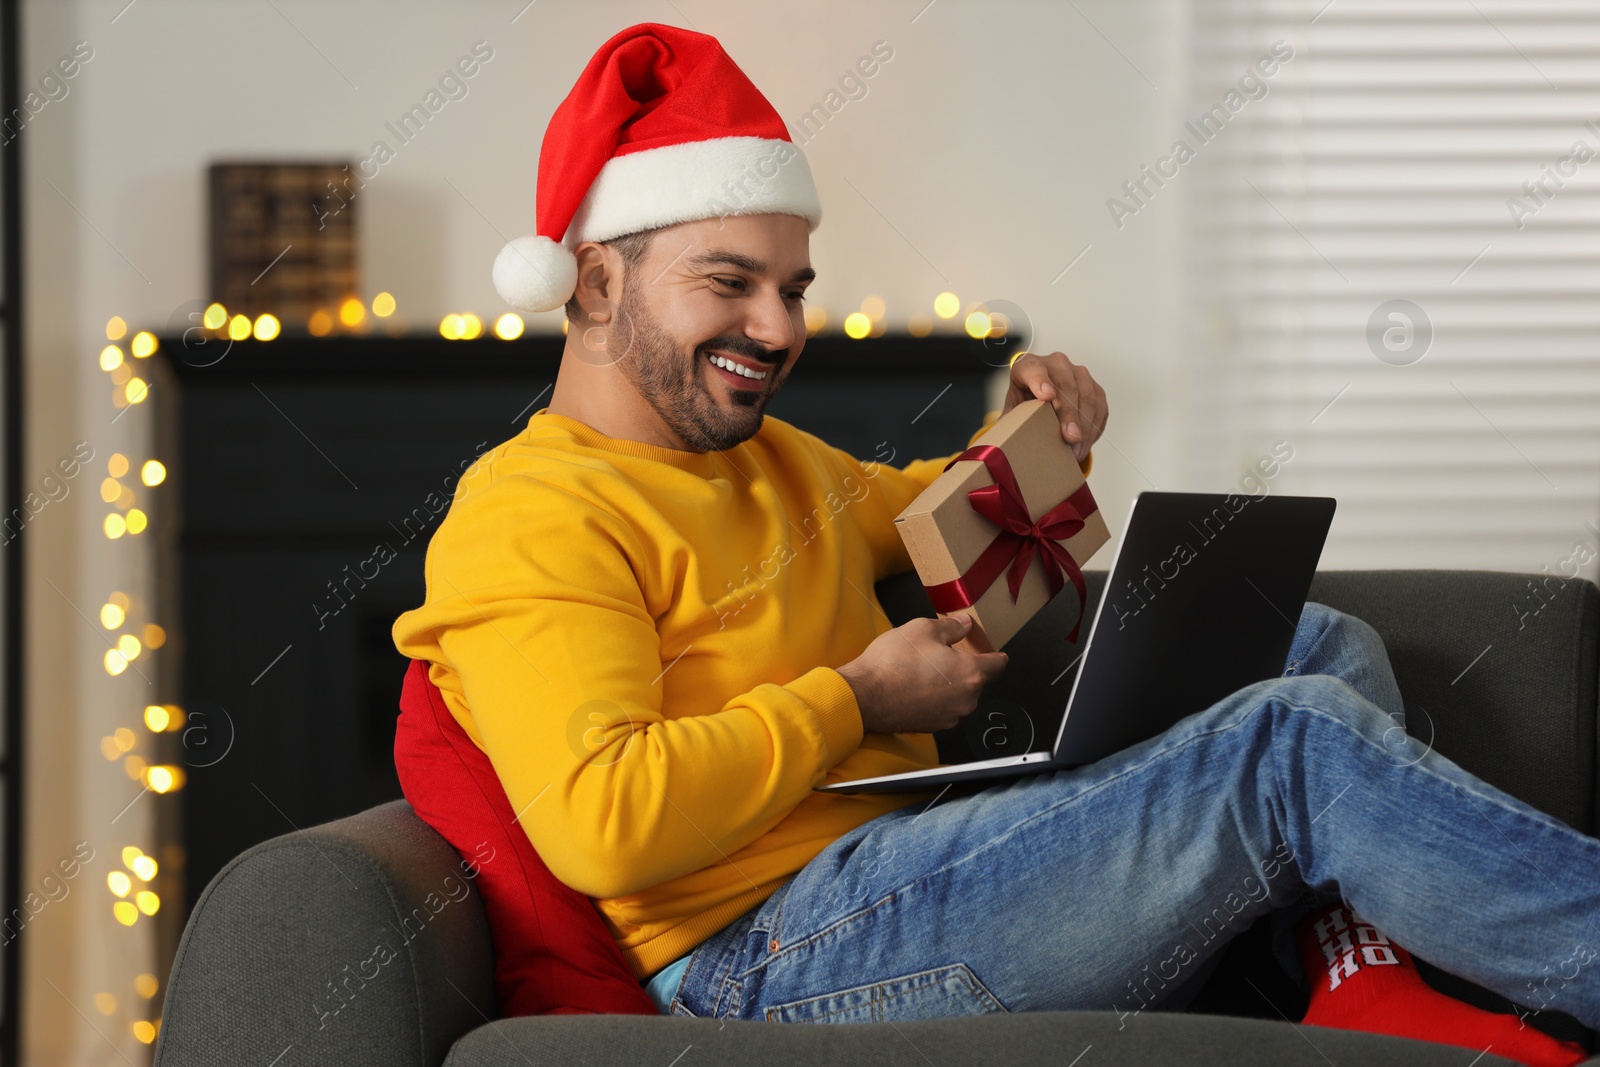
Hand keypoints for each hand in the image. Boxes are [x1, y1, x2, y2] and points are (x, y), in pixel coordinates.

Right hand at [837, 615, 1008, 734]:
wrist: (865, 696)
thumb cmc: (894, 662)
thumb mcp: (923, 629)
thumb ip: (951, 627)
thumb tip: (964, 625)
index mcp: (971, 673)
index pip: (998, 665)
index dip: (996, 656)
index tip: (995, 654)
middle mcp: (966, 699)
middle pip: (977, 681)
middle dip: (966, 668)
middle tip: (946, 654)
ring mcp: (950, 716)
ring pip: (959, 696)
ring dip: (950, 684)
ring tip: (926, 670)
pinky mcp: (933, 726)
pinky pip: (943, 708)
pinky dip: (936, 698)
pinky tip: (916, 686)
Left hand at [1003, 351, 1107, 465]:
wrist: (1040, 405)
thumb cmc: (1023, 409)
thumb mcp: (1011, 415)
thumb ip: (1009, 425)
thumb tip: (1004, 449)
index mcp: (1027, 365)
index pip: (1033, 368)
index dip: (1039, 381)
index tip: (1046, 397)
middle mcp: (1054, 364)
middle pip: (1066, 385)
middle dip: (1069, 414)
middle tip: (1069, 438)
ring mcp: (1077, 373)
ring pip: (1087, 396)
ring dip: (1084, 426)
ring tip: (1076, 450)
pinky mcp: (1094, 387)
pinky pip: (1100, 406)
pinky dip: (1094, 428)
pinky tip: (1084, 445)